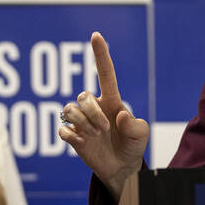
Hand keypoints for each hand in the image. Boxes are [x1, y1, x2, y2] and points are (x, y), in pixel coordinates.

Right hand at [59, 31, 149, 201]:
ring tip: (94, 136)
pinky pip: (62, 128)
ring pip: (69, 109)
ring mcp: (82, 121)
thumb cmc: (132, 146)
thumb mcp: (142, 135)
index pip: (105, 73)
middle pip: (83, 96)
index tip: (96, 35)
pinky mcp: (73, 136)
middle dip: (92, 113)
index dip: (101, 55)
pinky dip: (71, 134)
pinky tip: (82, 142)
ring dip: (83, 123)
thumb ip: (135, 125)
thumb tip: (120, 116)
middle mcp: (94, 107)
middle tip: (104, 130)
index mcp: (112, 101)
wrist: (121, 168)